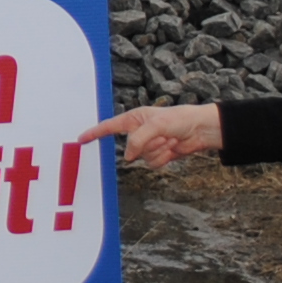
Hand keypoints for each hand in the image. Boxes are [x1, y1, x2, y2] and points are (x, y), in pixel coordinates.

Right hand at [81, 103, 224, 171]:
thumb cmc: (179, 119)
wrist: (199, 130)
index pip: (109, 127)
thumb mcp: (155, 125)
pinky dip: (164, 157)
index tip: (81, 139)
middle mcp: (139, 132)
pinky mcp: (158, 155)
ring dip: (159, 151)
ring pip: (142, 158)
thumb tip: (129, 157)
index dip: (95, 133)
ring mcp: (148, 145)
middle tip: (163, 135)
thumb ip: (138, 140)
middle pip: (131, 148)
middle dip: (148, 145)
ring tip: (170, 140)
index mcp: (134, 119)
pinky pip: (153, 163)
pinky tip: (173, 148)